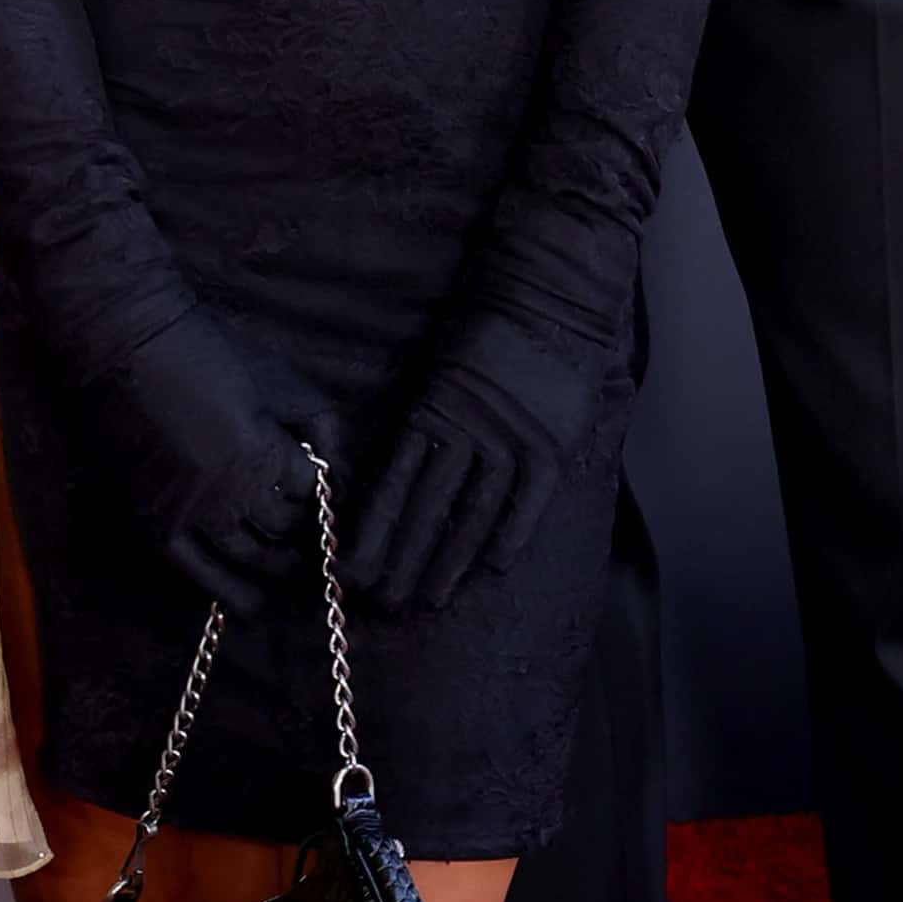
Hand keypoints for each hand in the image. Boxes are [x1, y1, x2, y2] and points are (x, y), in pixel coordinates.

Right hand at [114, 315, 318, 612]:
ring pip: (249, 558)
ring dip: (278, 566)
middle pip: (285, 529)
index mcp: (262, 451)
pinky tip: (253, 605)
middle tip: (315, 530)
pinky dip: (228, 594)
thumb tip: (340, 471)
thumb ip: (319, 424)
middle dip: (306, 530)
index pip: (313, 495)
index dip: (325, 495)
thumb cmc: (206, 350)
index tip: (327, 494)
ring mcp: (190, 512)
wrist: (124, 342)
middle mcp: (230, 491)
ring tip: (295, 566)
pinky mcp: (155, 521)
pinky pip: (197, 574)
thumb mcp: (278, 377)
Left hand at [347, 312, 588, 618]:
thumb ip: (418, 428)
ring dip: (450, 559)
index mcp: (427, 414)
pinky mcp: (550, 441)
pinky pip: (530, 497)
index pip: (393, 485)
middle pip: (427, 508)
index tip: (353, 571)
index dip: (372, 532)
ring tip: (431, 599)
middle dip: (403, 560)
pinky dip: (513, 532)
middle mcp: (463, 431)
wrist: (543, 298)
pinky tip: (494, 568)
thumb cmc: (482, 339)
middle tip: (385, 602)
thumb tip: (384, 483)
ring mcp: (508, 438)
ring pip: (472, 510)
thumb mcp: (435, 378)